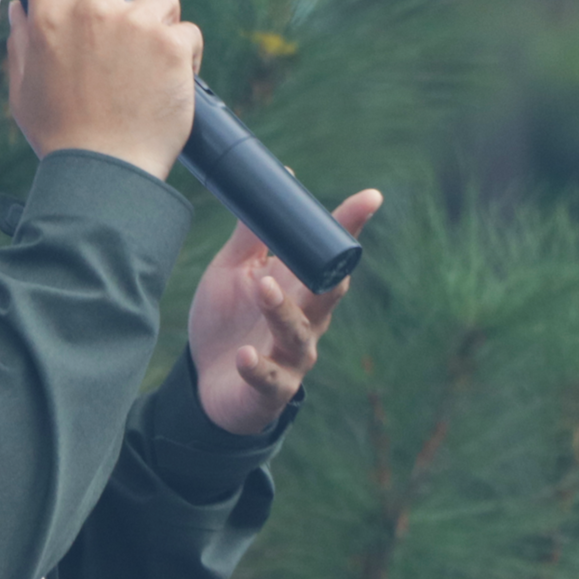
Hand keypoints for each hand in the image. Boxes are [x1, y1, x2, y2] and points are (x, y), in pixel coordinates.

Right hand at [3, 0, 201, 180]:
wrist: (104, 173)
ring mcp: (135, 25)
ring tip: (149, 64)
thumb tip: (21, 7)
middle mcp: (91, 11)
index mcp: (49, 18)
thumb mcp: (23, 90)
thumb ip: (22, 42)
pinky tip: (169, 83)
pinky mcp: (171, 45)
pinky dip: (182, 55)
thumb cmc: (62, 138)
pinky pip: (186, 32)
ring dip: (159, 23)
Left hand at [189, 189, 385, 434]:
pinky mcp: (271, 389)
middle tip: (316, 250)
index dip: (350, 227)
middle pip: (328, 294)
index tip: (370, 197)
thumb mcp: (234, 273)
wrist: (207, 385)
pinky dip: (256, 366)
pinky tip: (244, 355)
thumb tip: (263, 189)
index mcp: (300, 288)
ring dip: (282, 309)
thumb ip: (250, 237)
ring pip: (298, 333)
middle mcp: (307, 321)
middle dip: (326, 273)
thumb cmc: (227, 322)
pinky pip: (268, 378)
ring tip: (264, 288)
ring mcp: (292, 357)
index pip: (330, 256)